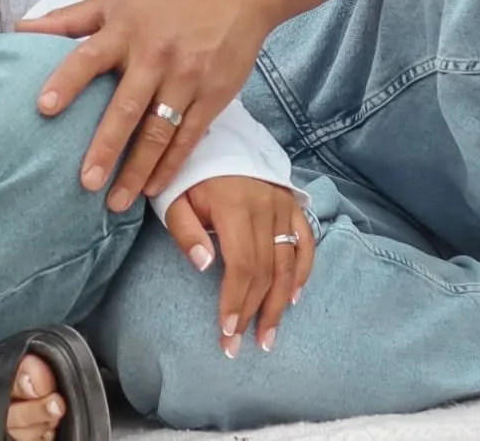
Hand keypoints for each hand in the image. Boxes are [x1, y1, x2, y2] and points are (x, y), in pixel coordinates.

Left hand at [20, 0, 275, 212]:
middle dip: (106, 145)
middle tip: (85, 181)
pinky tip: (151, 189)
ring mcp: (185, 78)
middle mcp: (154, 55)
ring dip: (137, 169)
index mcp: (124, 29)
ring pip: (158, 131)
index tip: (44, 108)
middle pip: (127, 106)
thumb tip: (20, 29)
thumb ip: (68, 19)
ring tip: (115, 201)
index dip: (66, 81)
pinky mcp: (211, 97)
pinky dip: (169, 166)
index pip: (89, 57)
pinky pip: (187, 138)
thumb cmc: (163, 2)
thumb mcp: (115, 0)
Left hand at [164, 177, 313, 355]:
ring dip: (279, 304)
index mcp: (234, 205)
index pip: (242, 265)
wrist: (212, 135)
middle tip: (241, 345)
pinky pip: (305, 242)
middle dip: (253, 312)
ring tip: (268, 335)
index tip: (227, 331)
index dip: (236, 301)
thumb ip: (186, 231)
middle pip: (265, 271)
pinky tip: (294, 298)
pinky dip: (302, 271)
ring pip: (287, 263)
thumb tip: (204, 266)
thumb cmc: (188, 172)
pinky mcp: (292, 203)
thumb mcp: (173, 196)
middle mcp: (265, 207)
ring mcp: (282, 205)